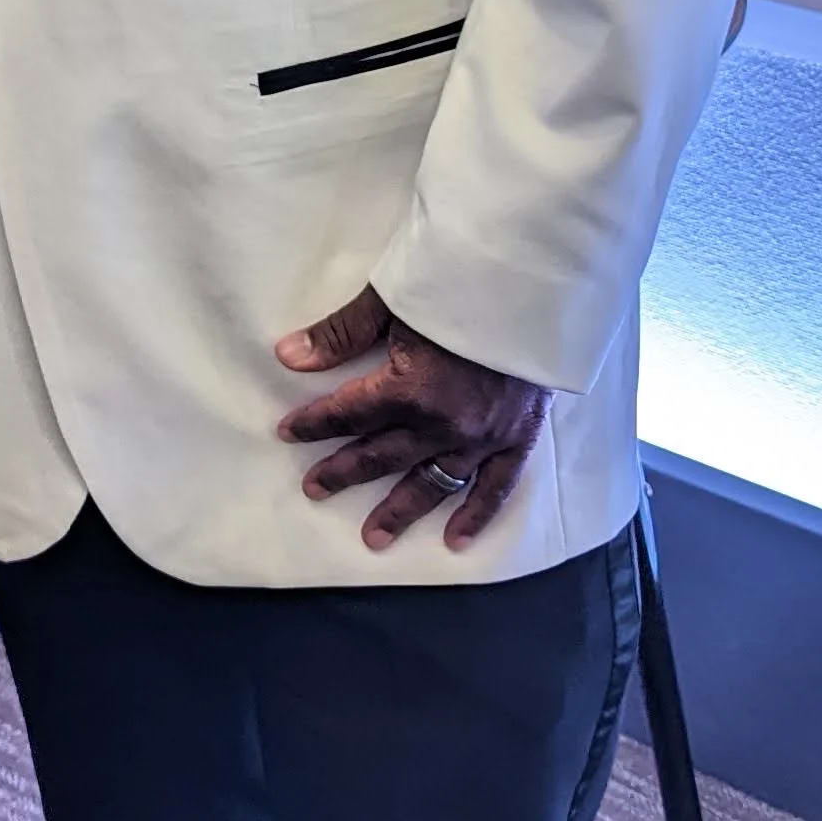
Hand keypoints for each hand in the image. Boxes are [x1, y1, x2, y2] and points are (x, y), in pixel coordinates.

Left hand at [274, 286, 546, 552]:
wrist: (534, 281)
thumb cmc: (459, 281)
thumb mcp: (392, 299)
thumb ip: (341, 334)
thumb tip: (287, 356)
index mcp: (409, 391)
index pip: (348, 414)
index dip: (314, 423)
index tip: (289, 432)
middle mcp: (443, 425)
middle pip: (382, 456)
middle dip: (343, 472)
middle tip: (314, 489)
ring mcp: (483, 437)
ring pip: (432, 483)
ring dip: (400, 511)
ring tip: (374, 537)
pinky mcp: (517, 438)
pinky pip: (495, 487)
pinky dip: (476, 515)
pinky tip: (456, 539)